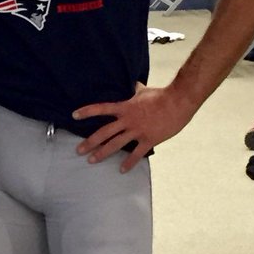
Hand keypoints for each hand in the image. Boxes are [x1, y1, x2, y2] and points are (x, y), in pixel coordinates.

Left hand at [73, 83, 197, 172]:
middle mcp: (128, 120)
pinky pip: (136, 154)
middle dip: (89, 142)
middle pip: (104, 133)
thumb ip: (136, 89)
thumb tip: (134, 83)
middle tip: (78, 150)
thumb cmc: (162, 95)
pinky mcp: (149, 140)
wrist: (179, 102)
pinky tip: (121, 170)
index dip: (87, 112)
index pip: (101, 109)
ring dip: (102, 154)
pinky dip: (129, 163)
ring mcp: (137, 131)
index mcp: (125, 108)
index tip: (74, 115)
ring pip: (115, 145)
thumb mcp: (144, 91)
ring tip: (91, 161)